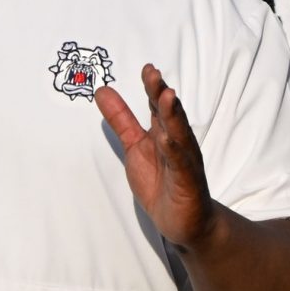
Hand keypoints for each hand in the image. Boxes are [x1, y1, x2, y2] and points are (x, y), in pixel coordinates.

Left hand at [96, 63, 215, 248]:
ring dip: (173, 116)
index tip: (147, 68)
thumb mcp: (134, 147)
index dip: (152, 87)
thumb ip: (121, 120)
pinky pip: (180, 165)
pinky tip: (167, 140)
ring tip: (166, 96)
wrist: (184, 222)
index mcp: (164, 133)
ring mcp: (184, 162)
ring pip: (179, 135)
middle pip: (170, 114)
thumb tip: (102, 91)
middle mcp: (178, 143)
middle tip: (153, 74)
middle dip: (161, 94)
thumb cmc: (161, 182)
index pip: (158, 105)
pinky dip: (174, 152)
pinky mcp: (187, 183)